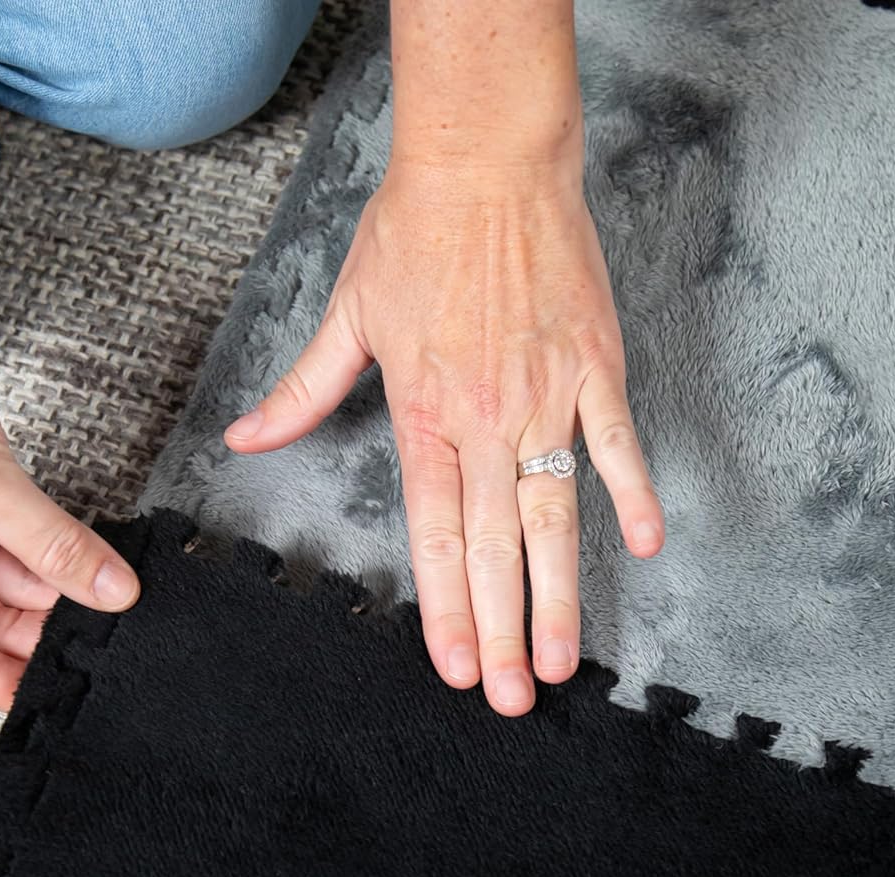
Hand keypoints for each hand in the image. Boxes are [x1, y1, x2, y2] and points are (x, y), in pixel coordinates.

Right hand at [0, 268, 141, 712]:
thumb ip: (51, 545)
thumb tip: (110, 593)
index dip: (17, 681)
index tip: (75, 684)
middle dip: (48, 627)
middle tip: (110, 627)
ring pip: (14, 588)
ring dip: (59, 585)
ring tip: (109, 584)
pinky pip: (22, 546)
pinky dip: (54, 549)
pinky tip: (92, 551)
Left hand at [222, 154, 663, 716]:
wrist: (487, 161)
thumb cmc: (415, 234)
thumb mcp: (347, 315)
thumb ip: (302, 392)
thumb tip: (245, 440)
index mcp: (424, 414)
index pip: (433, 534)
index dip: (445, 609)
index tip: (458, 668)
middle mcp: (485, 419)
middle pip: (493, 546)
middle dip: (505, 630)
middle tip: (516, 697)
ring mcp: (546, 398)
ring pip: (554, 514)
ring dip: (562, 593)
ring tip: (568, 658)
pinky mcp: (596, 369)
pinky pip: (618, 444)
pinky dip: (633, 492)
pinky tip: (648, 546)